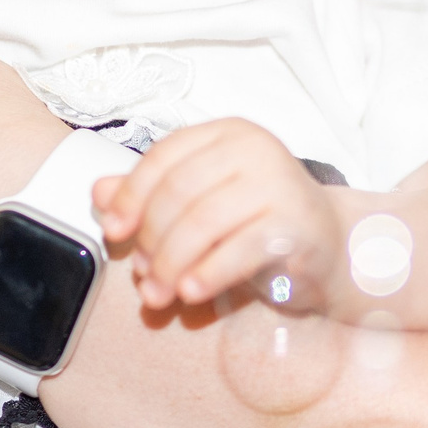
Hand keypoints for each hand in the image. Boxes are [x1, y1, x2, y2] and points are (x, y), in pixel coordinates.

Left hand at [95, 119, 338, 311]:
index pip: (165, 157)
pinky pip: (238, 250)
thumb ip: (151, 194)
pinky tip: (191, 292)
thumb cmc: (259, 220)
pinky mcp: (296, 223)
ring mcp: (279, 182)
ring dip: (172, 264)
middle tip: (142, 277)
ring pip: (203, 222)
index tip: (114, 231)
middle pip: (179, 192)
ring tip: (160, 293)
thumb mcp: (202, 202)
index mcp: (227, 133)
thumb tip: (98, 192)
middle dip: (151, 240)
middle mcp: (255, 149)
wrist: (329, 246)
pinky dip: (207, 274)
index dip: (132, 196)